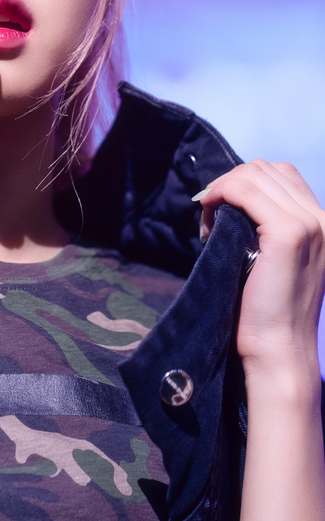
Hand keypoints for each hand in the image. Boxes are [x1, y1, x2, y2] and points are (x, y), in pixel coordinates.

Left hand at [198, 161, 324, 375]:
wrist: (278, 350)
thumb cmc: (266, 311)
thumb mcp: (271, 260)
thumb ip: (263, 228)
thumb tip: (228, 200)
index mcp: (323, 224)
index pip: (281, 175)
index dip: (244, 183)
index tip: (219, 208)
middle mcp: (323, 220)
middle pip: (266, 170)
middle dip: (230, 184)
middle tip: (208, 217)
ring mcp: (309, 225)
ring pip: (254, 175)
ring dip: (222, 190)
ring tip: (208, 224)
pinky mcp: (288, 235)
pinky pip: (245, 191)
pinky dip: (221, 193)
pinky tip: (207, 217)